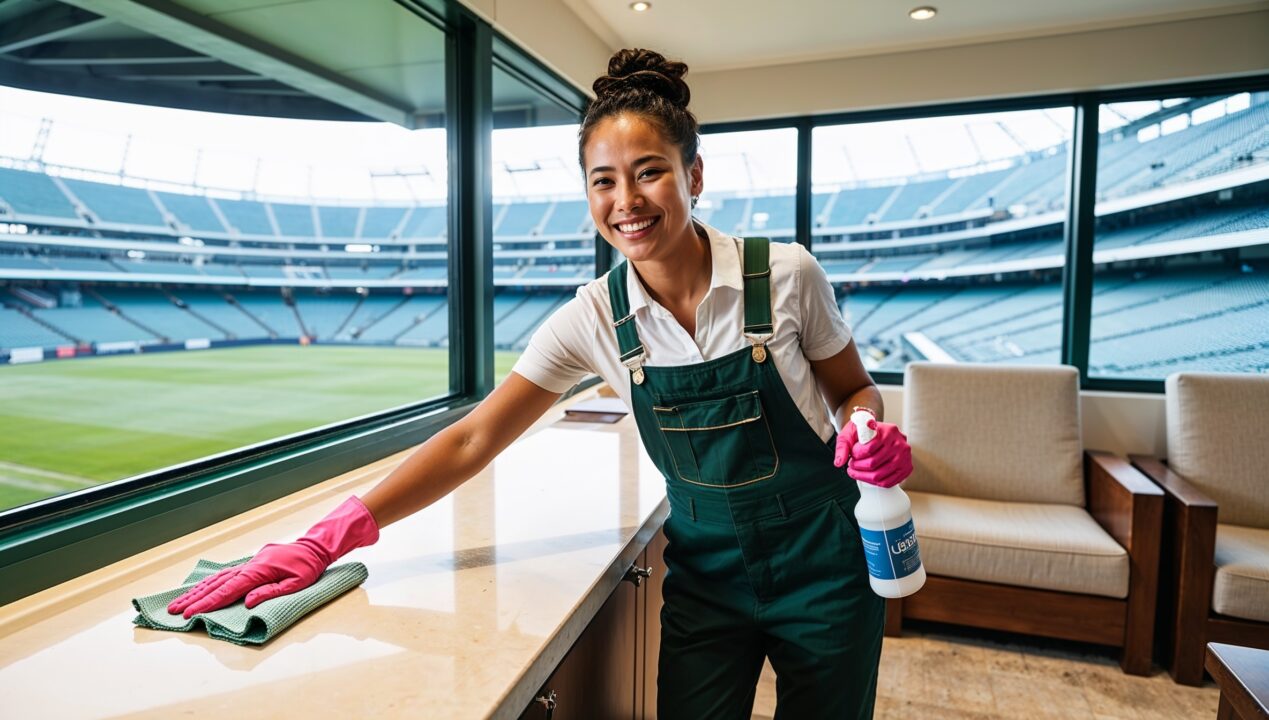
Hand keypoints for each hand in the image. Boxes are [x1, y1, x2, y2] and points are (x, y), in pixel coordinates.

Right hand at [167, 496, 378, 617]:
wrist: (313, 547)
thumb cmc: (308, 567)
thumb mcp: (297, 583)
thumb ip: (272, 592)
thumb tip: (248, 602)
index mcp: (259, 572)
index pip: (228, 591)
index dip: (208, 603)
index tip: (190, 613)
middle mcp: (248, 567)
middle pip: (216, 585)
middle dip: (195, 599)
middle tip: (174, 611)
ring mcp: (247, 564)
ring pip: (217, 578)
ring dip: (197, 591)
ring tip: (179, 603)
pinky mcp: (249, 564)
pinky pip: (225, 574)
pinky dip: (210, 582)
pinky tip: (199, 589)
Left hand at [833, 415, 912, 487]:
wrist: (877, 431)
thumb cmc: (864, 431)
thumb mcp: (850, 432)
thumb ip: (842, 446)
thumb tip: (839, 462)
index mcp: (888, 431)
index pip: (869, 449)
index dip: (856, 455)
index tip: (852, 454)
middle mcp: (899, 443)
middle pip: (873, 464)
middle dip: (857, 467)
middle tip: (852, 464)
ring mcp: (905, 457)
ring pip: (879, 476)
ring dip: (863, 476)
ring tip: (856, 471)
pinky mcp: (906, 468)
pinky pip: (888, 482)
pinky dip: (874, 483)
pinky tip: (867, 477)